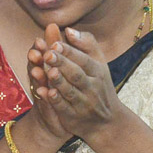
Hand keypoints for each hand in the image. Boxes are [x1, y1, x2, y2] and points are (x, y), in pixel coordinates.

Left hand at [29, 24, 121, 142]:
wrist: (107, 122)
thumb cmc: (99, 85)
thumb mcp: (98, 63)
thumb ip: (86, 44)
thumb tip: (68, 29)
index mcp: (98, 71)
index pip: (84, 59)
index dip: (69, 52)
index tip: (55, 43)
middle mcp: (92, 87)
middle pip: (76, 74)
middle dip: (62, 64)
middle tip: (47, 54)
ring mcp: (84, 103)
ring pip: (70, 91)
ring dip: (58, 81)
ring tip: (47, 71)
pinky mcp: (74, 117)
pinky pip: (64, 108)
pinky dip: (54, 100)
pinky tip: (45, 91)